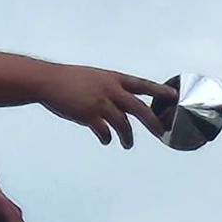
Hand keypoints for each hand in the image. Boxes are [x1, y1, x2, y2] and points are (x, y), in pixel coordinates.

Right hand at [37, 64, 175, 147]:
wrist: (48, 81)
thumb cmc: (70, 79)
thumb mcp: (95, 77)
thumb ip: (111, 89)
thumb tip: (121, 103)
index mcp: (113, 78)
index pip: (142, 84)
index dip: (159, 91)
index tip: (173, 96)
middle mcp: (110, 90)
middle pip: (139, 108)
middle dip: (153, 122)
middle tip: (161, 131)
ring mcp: (100, 103)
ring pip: (123, 124)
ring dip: (127, 137)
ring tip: (128, 144)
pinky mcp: (88, 115)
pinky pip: (104, 131)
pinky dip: (107, 138)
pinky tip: (107, 140)